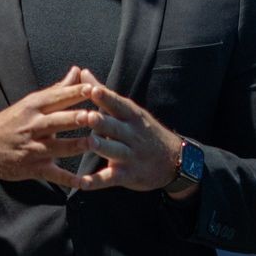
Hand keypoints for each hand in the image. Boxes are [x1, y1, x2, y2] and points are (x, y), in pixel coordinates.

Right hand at [0, 66, 100, 188]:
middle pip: (57, 121)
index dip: (75, 94)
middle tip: (94, 115)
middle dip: (75, 118)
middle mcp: (33, 126)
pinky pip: (54, 175)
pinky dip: (69, 180)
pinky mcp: (33, 169)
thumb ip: (58, 90)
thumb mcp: (30, 103)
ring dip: (76, 146)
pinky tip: (85, 182)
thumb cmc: (12, 122)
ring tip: (94, 143)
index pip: (57, 98)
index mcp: (33, 107)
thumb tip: (78, 70)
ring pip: (58, 147)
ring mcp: (33, 149)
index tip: (95, 89)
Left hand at [72, 74, 180, 192]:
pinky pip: (110, 178)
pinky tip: (83, 184)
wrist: (174, 160)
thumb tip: (82, 72)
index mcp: (131, 116)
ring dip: (103, 147)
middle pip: (115, 126)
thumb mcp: (129, 111)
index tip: (92, 89)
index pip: (117, 104)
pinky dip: (97, 182)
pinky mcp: (127, 175)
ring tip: (90, 143)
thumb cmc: (144, 131)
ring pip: (115, 150)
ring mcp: (131, 155)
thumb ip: (103, 94)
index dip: (105, 98)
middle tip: (86, 116)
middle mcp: (132, 134)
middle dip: (101, 122)